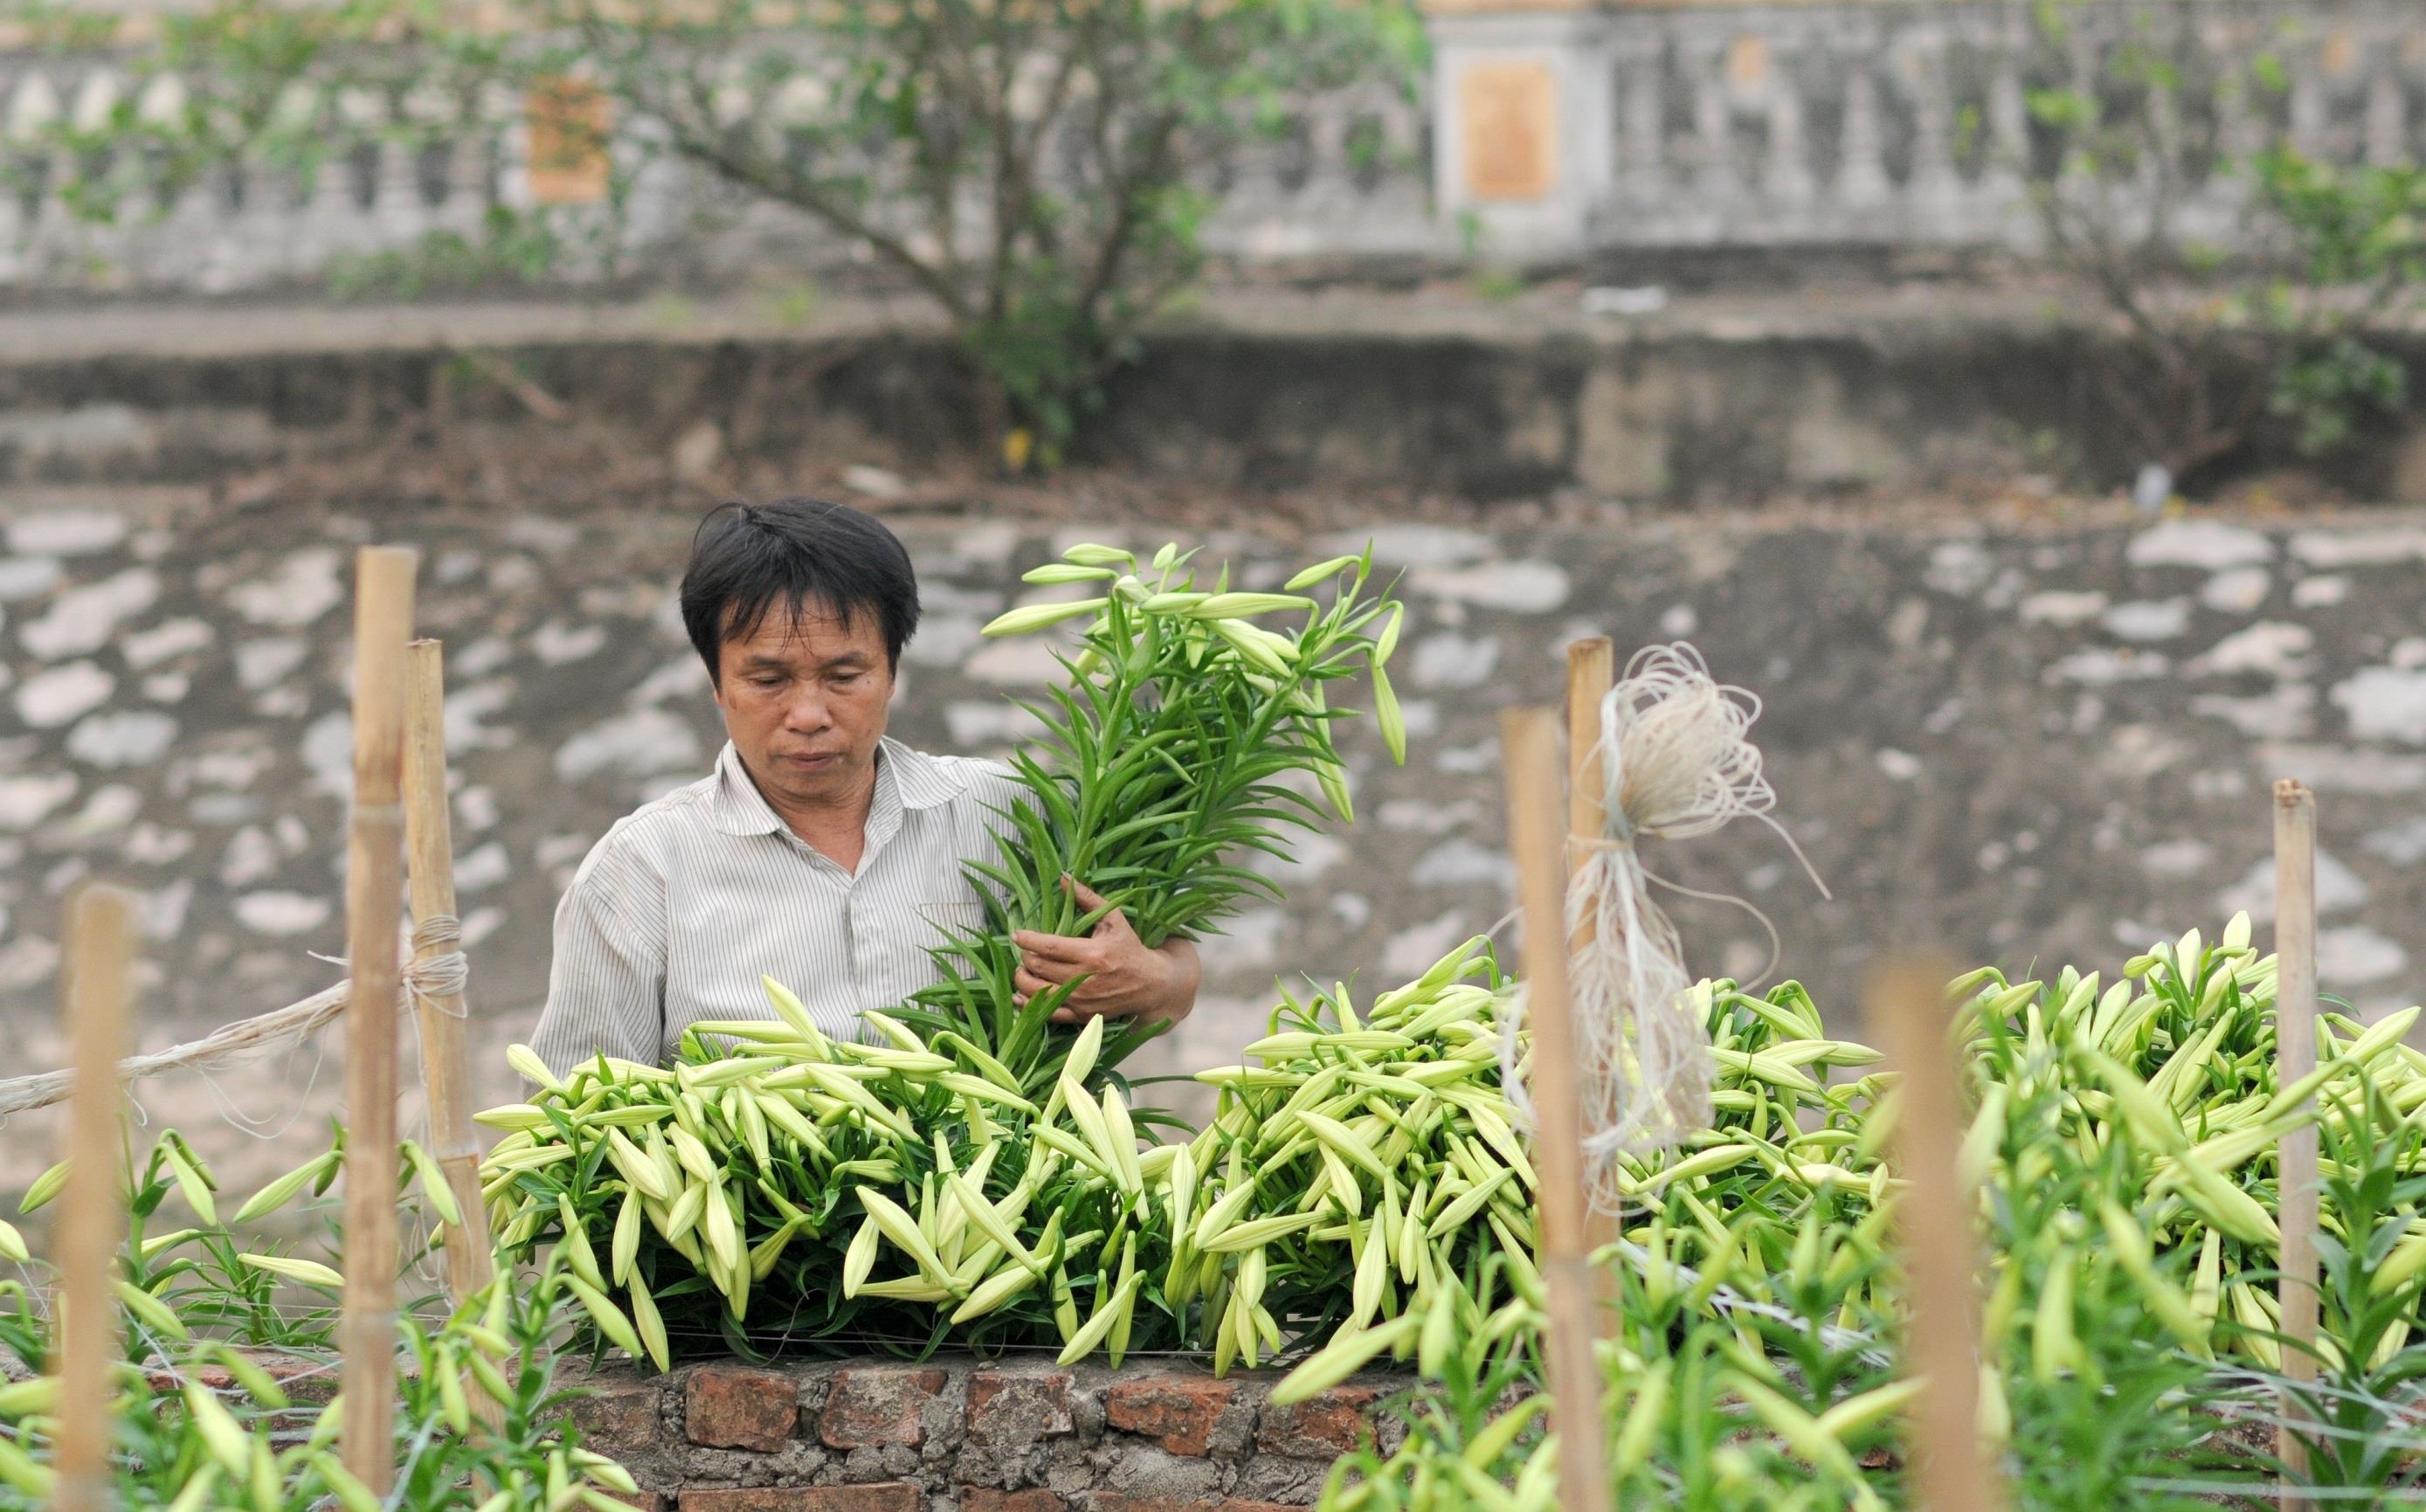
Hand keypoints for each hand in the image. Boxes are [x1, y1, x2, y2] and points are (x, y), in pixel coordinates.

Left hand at [1012, 876, 1200, 1025]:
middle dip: (1025, 957)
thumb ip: (1087, 898)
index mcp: (1092, 953)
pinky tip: (1020, 994)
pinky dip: (1028, 1004)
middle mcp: (1084, 979)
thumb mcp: (1113, 920)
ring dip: (1023, 979)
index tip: (1017, 934)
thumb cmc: (1129, 948)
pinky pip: (1047, 1013)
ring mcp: (1081, 1000)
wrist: (1150, 984)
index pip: (1049, 947)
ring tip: (1024, 968)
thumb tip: (1063, 877)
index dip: (1028, 940)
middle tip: (1024, 950)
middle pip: (1039, 968)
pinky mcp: (1081, 1015)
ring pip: (1037, 992)